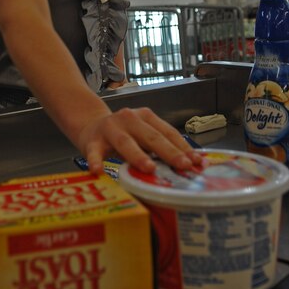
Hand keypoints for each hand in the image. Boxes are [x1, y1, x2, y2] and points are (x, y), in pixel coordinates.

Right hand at [77, 107, 202, 174]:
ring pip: (125, 142)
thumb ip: (160, 146)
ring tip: (149, 168)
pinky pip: (94, 151)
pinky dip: (95, 161)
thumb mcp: (142, 135)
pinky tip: (98, 171)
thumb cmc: (122, 134)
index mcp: (145, 117)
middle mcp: (129, 119)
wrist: (90, 125)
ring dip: (138, 155)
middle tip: (183, 165)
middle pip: (151, 136)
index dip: (183, 146)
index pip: (167, 131)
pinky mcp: (92, 141)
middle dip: (169, 151)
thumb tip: (189, 164)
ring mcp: (110, 129)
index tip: (197, 162)